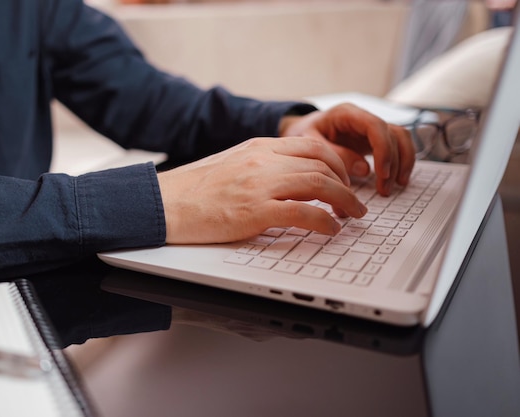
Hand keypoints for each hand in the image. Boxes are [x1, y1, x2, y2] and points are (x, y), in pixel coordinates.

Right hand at [157, 136, 367, 243]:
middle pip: (322, 163)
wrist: (166, 203)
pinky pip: (304, 213)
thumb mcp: (233, 164)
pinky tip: (330, 230)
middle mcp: (263, 160)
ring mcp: (260, 184)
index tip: (345, 179)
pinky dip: (325, 222)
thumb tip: (289, 179)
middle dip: (346, 184)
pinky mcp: (255, 211)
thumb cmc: (195, 189)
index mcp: (258, 147)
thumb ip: (261, 165)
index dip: (337, 163)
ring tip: (351, 216)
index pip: (312, 147)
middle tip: (354, 202)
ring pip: (320, 184)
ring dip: (344, 202)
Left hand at [279, 103, 414, 195]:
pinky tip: (397, 181)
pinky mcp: (372, 141)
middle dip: (392, 162)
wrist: (299, 133)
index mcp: (346, 114)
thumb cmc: (301, 135)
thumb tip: (364, 169)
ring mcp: (370, 129)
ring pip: (400, 139)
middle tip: (384, 188)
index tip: (382, 173)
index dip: (384, 149)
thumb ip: (334, 154)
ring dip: (402, 163)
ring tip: (394, 186)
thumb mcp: (309, 144)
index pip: (376, 126)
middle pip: (392, 134)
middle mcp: (363, 118)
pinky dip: (400, 163)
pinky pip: (395, 148)